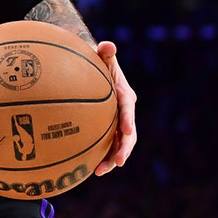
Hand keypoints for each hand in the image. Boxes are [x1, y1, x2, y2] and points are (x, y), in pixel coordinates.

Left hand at [94, 41, 136, 175]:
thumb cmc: (96, 63)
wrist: (92, 71)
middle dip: (124, 149)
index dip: (128, 119)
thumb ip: (105, 52)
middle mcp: (125, 112)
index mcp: (125, 95)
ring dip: (111, 159)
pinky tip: (88, 169)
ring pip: (118, 144)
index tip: (126, 131)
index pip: (128, 108)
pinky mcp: (107, 130)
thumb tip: (108, 45)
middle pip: (128, 133)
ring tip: (99, 171)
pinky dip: (100, 157)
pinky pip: (106, 146)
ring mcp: (116, 123)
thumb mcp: (101, 56)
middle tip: (118, 162)